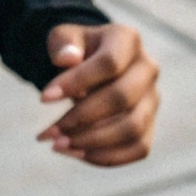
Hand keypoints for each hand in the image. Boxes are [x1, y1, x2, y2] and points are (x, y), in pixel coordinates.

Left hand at [35, 22, 159, 166]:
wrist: (92, 66)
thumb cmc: (76, 51)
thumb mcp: (64, 38)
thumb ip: (63, 43)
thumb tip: (68, 59)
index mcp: (127, 39)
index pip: (108, 63)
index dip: (76, 82)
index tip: (44, 98)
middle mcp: (147, 68)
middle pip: (122, 98)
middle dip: (82, 118)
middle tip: (49, 131)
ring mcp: (152, 98)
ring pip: (132, 128)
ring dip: (92, 142)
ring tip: (58, 145)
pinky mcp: (150, 124)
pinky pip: (138, 148)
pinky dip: (106, 157)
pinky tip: (75, 153)